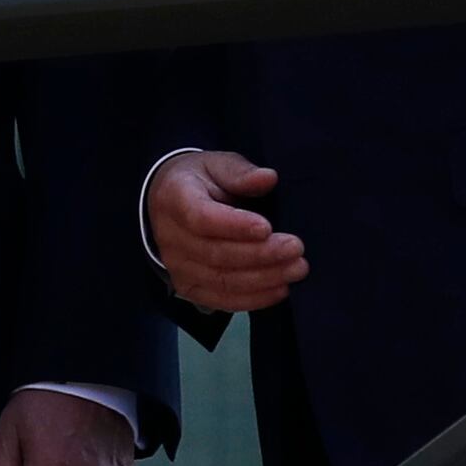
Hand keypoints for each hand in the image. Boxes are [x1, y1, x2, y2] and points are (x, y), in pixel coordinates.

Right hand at [147, 149, 307, 313]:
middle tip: (296, 249)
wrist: (168, 204)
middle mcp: (170, 237)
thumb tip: (268, 178)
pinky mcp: (188, 287)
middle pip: (216, 254)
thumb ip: (241, 172)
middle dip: (260, 254)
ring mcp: (177, 267)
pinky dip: (253, 299)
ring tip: (296, 270)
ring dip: (263, 279)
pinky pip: (221, 300)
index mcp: (174, 199)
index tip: (267, 227)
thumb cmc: (200, 181)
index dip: (234, 226)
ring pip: (221, 280)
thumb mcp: (218, 164)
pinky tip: (280, 290)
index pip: (201, 218)